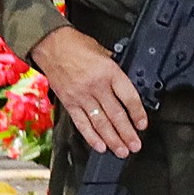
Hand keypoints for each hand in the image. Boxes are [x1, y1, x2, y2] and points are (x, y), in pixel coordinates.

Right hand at [33, 25, 148, 158]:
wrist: (51, 44)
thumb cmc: (76, 46)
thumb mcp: (104, 52)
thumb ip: (115, 70)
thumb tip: (125, 86)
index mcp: (109, 72)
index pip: (129, 98)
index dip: (138, 114)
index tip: (142, 124)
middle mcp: (96, 86)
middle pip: (116, 114)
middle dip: (127, 133)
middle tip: (135, 145)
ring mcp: (81, 96)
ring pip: (100, 122)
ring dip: (112, 139)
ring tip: (121, 150)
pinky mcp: (68, 102)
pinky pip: (81, 123)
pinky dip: (91, 136)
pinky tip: (99, 146)